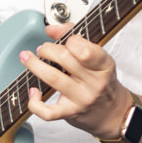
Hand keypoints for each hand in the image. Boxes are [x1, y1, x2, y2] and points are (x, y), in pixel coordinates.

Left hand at [19, 23, 130, 138]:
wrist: (113, 113)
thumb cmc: (103, 82)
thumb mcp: (98, 58)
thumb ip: (77, 40)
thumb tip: (51, 29)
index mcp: (104, 65)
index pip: (84, 49)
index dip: (69, 40)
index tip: (64, 39)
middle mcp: (94, 83)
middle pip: (65, 59)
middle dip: (47, 49)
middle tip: (43, 49)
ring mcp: (81, 99)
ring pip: (53, 78)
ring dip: (35, 65)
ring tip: (27, 57)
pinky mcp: (69, 113)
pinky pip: (47, 111)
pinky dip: (34, 102)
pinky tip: (33, 91)